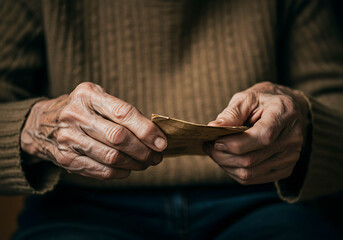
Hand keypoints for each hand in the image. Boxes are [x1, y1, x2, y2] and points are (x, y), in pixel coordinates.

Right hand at [21, 82, 166, 179]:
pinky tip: (128, 169)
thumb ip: (123, 112)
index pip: (124, 113)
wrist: (42, 124)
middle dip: (144, 150)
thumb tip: (155, 135)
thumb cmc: (82, 110)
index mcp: (88, 95)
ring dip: (135, 163)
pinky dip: (120, 173)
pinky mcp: (65, 159)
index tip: (162, 142)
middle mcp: (75, 115)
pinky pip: (100, 171)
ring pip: (112, 157)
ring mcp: (68, 138)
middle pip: (119, 137)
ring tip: (146, 163)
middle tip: (157, 156)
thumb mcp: (98, 99)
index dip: (147, 130)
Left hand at [204, 82, 309, 184]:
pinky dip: (234, 172)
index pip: (262, 137)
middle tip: (208, 146)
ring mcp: (291, 157)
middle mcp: (292, 139)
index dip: (235, 144)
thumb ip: (231, 113)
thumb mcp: (247, 98)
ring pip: (250, 173)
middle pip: (252, 159)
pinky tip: (227, 159)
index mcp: (285, 113)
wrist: (288, 109)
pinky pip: (253, 179)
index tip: (216, 141)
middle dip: (223, 156)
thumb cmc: (264, 100)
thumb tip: (213, 128)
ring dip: (226, 165)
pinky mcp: (285, 169)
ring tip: (216, 152)